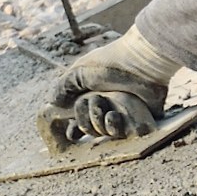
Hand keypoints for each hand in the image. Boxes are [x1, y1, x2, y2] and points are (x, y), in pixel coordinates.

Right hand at [41, 25, 182, 150]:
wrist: (141, 63)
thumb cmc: (108, 63)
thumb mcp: (79, 72)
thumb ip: (64, 87)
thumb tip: (53, 104)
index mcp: (94, 94)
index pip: (81, 116)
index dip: (75, 127)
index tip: (71, 132)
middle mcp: (109, 104)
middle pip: (94, 127)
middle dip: (88, 125)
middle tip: (89, 118)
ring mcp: (126, 111)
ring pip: (109, 131)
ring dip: (104, 126)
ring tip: (108, 113)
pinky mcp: (144, 117)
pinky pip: (131, 132)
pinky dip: (122, 130)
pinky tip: (117, 119)